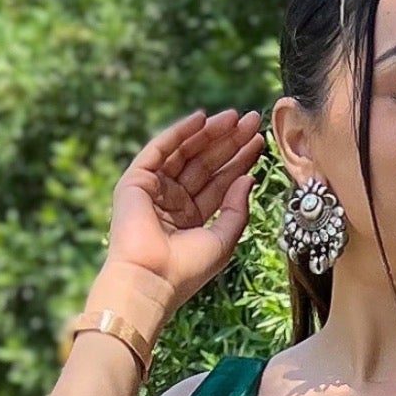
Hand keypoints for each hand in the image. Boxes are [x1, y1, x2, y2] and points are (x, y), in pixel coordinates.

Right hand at [108, 110, 263, 314]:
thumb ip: (237, 209)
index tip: (260, 142)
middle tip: (253, 121)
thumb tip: (249, 178)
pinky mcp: (136, 181)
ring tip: (236, 117)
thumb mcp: (223, 239)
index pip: (219, 182)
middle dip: (230, 141)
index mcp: (191, 218)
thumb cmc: (187, 270)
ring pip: (185, 152)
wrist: (151, 279)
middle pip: (205, 163)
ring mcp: (153, 189)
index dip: (240, 161)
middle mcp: (172, 201)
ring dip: (210, 132)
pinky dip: (180, 132)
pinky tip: (202, 118)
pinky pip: (160, 149)